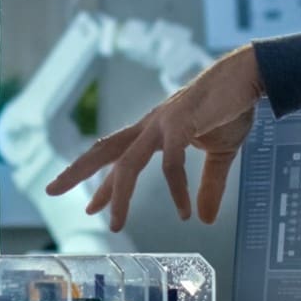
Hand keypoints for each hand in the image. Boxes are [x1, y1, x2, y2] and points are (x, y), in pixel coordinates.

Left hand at [46, 44, 264, 230]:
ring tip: (114, 223)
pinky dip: (176, 190)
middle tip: (51, 190)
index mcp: (154, 130)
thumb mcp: (218, 153)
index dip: (101, 182)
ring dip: (118, 194)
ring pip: (128, 162)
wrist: (249, 77)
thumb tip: (204, 218)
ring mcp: (163, 123)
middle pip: (105, 150)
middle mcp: (151, 125)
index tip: (89, 206)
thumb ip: (208, 185)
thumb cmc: (231, 108)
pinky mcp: (181, 123)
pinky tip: (183, 212)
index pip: (118, 156)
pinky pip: (171, 163)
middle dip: (77, 171)